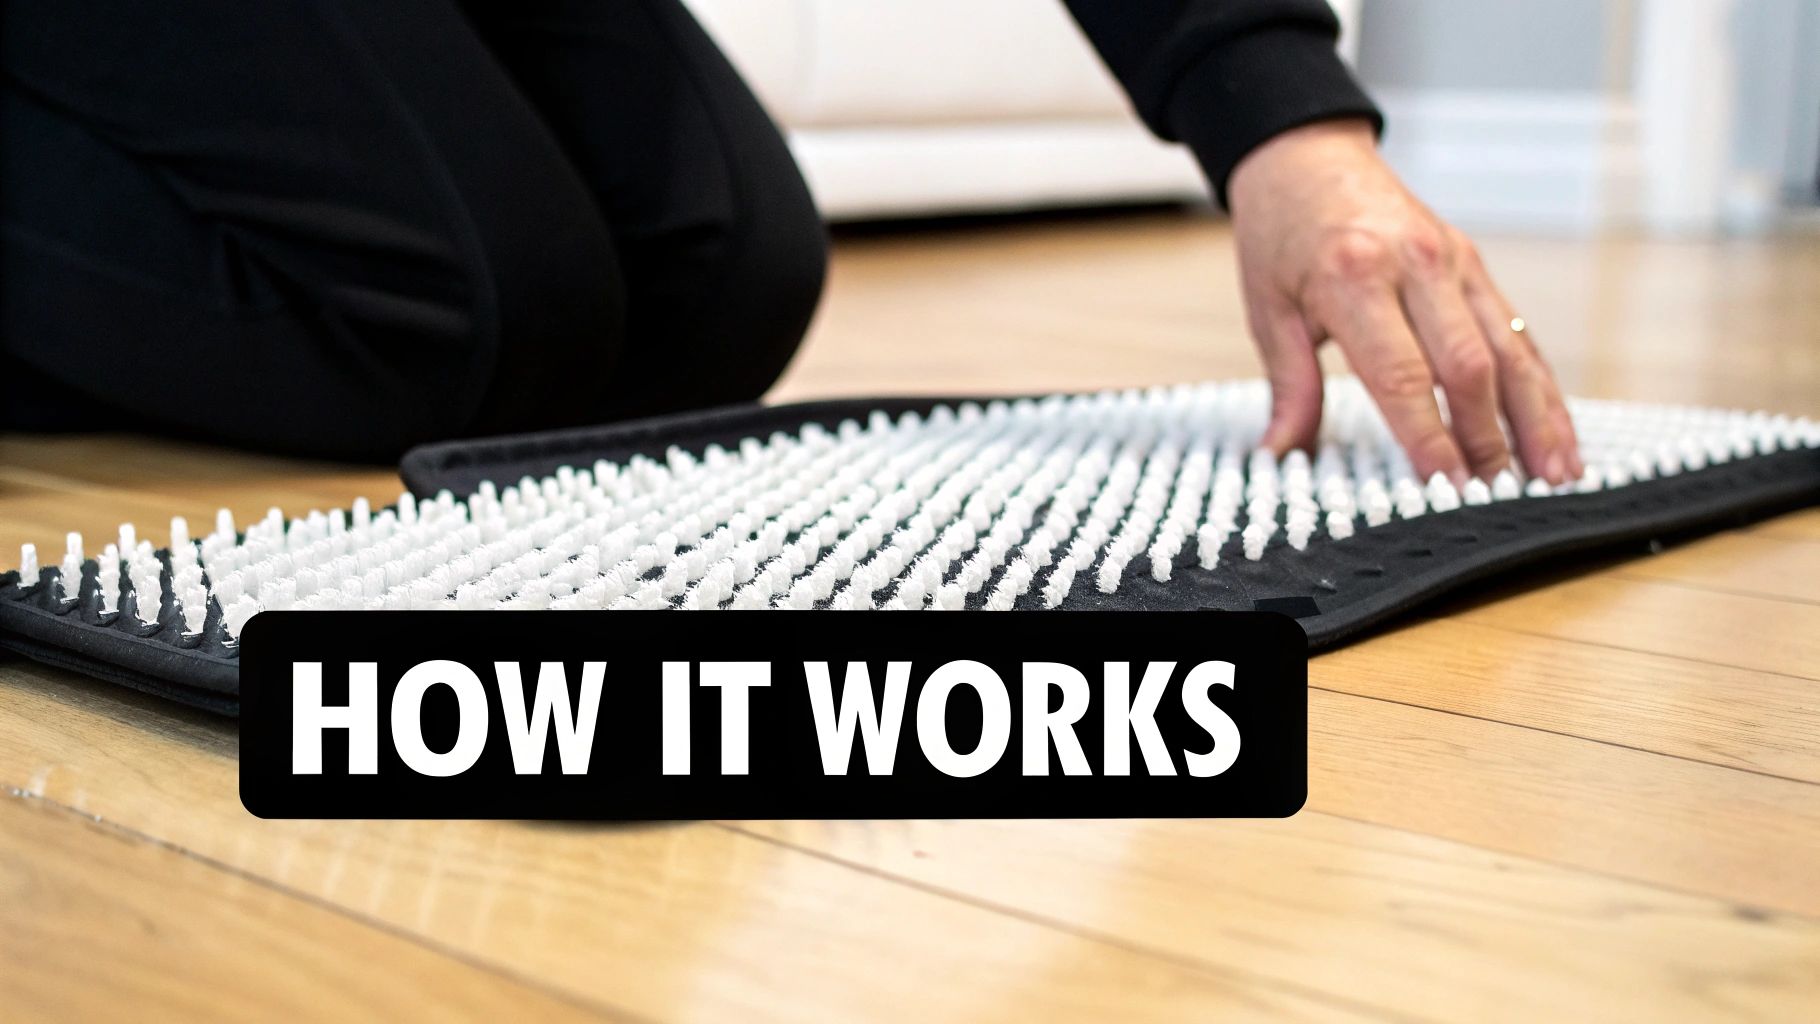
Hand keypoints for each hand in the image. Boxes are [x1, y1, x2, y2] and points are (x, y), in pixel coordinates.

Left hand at [1226, 119, 1581, 485]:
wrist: (1306, 156)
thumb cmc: (1280, 235)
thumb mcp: (1267, 309)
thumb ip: (1288, 385)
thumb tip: (1280, 455)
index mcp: (1355, 277)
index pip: (1403, 375)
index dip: (1430, 436)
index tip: (1448, 488)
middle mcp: (1417, 266)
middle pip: (1468, 365)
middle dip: (1490, 438)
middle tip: (1503, 498)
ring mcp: (1455, 262)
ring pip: (1510, 349)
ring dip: (1537, 418)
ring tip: (1558, 476)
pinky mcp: (1474, 263)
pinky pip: (1516, 330)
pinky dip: (1539, 384)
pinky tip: (1556, 430)